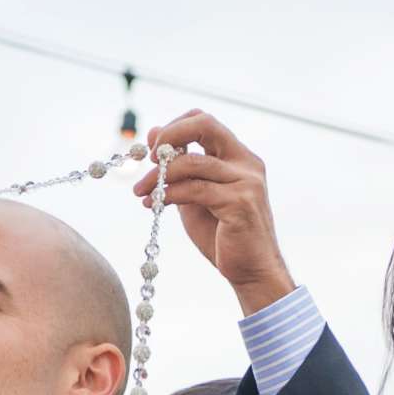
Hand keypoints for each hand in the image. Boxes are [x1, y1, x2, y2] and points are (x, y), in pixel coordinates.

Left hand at [133, 109, 295, 316]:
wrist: (252, 273)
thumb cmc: (224, 237)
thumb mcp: (197, 197)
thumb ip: (180, 169)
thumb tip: (155, 133)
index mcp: (238, 157)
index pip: (205, 121)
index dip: (175, 127)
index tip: (153, 148)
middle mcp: (246, 163)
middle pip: (205, 124)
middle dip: (171, 135)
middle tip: (149, 157)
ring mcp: (246, 182)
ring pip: (193, 162)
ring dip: (160, 176)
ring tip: (141, 191)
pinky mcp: (240, 203)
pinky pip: (195, 190)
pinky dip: (169, 194)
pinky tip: (154, 203)